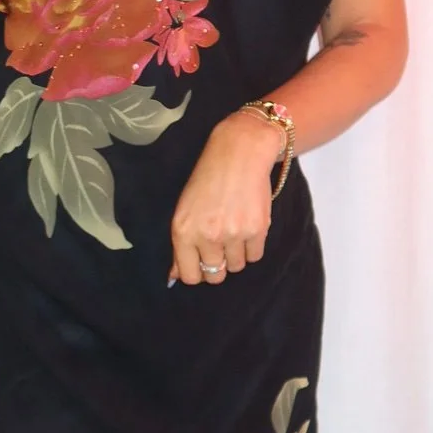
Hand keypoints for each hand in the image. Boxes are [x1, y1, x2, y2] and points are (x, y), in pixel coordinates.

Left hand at [168, 113, 282, 285]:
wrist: (239, 154)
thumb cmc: (207, 180)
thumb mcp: (185, 211)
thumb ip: (180, 247)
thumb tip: (174, 278)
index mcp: (183, 232)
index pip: (189, 276)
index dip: (196, 272)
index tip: (201, 262)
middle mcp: (207, 236)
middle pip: (214, 276)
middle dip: (217, 266)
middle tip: (220, 246)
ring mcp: (234, 234)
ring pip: (236, 266)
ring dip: (235, 254)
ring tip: (234, 230)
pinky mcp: (258, 229)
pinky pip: (255, 256)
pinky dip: (251, 247)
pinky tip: (247, 226)